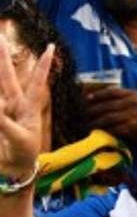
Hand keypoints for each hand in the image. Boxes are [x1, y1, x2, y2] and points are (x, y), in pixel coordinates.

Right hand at [0, 41, 53, 179]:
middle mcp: (14, 105)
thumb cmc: (23, 153)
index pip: (36, 81)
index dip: (43, 65)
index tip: (52, 47)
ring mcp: (1, 112)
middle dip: (2, 58)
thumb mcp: (19, 137)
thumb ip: (4, 123)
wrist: (12, 170)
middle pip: (7, 77)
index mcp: (28, 107)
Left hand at [83, 86, 136, 141]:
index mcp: (132, 94)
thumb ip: (119, 98)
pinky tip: (98, 132)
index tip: (86, 98)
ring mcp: (135, 115)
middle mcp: (133, 103)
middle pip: (108, 106)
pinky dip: (106, 130)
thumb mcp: (134, 101)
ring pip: (110, 117)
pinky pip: (116, 128)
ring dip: (96, 122)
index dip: (97, 94)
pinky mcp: (135, 127)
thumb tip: (95, 97)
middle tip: (82, 114)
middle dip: (93, 110)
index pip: (111, 92)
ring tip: (87, 124)